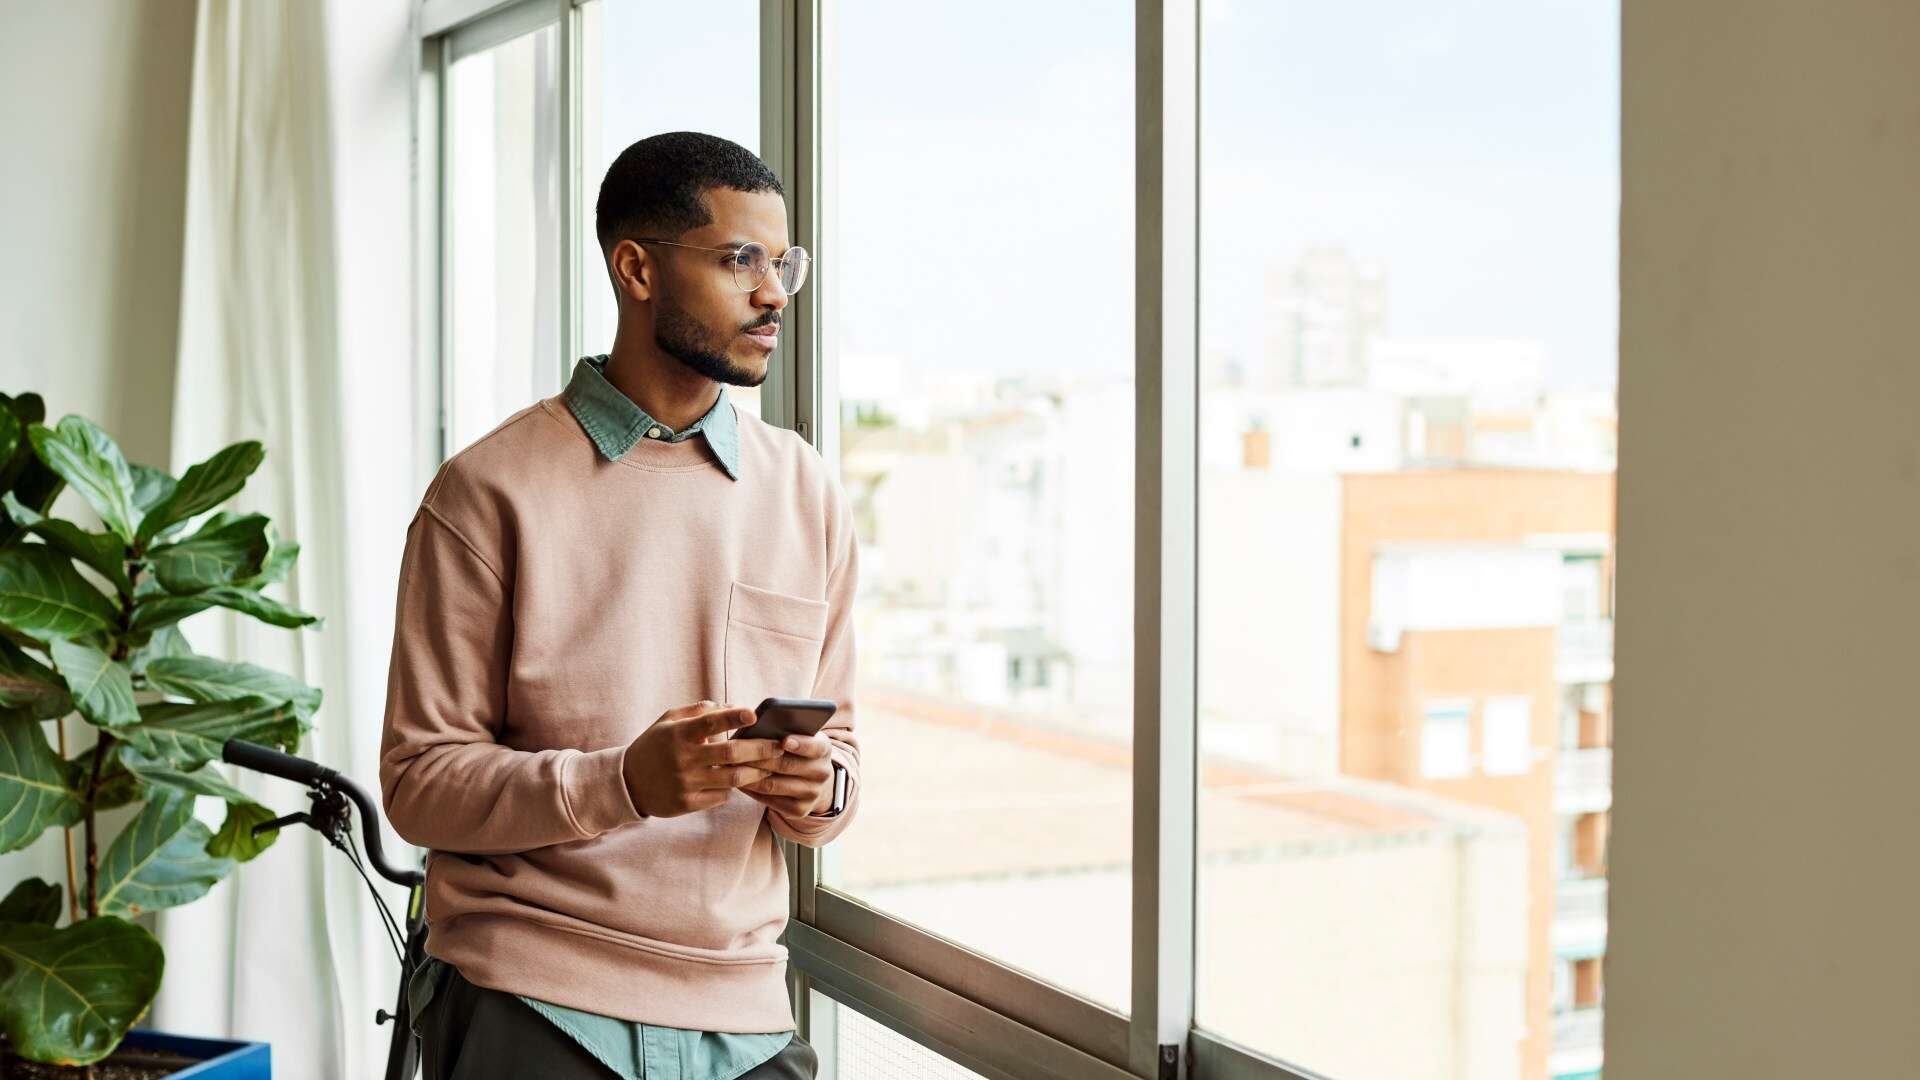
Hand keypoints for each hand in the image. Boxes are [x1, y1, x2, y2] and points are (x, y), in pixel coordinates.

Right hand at [621, 700, 787, 817]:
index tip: (754, 714)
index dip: (733, 717)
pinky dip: (733, 788)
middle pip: (731, 754)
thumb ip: (698, 711)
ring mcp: (686, 783)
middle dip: (760, 749)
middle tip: (780, 746)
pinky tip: (742, 781)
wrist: (628, 783)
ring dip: (756, 772)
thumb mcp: (668, 721)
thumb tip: (731, 706)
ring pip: (732, 778)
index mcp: (679, 734)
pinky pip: (721, 796)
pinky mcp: (688, 804)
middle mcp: (683, 759)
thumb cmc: (655, 745)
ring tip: (771, 766)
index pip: (711, 723)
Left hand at [739, 732, 835, 817]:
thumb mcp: (800, 735)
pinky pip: (770, 801)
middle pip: (787, 765)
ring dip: (750, 776)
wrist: (812, 781)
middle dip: (759, 758)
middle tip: (736, 751)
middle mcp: (822, 773)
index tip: (784, 740)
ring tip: (730, 767)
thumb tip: (755, 718)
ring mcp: (812, 794)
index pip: (814, 746)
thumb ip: (786, 727)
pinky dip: (752, 791)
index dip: (800, 744)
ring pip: (774, 785)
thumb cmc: (797, 750)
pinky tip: (738, 782)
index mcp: (824, 749)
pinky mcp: (800, 810)